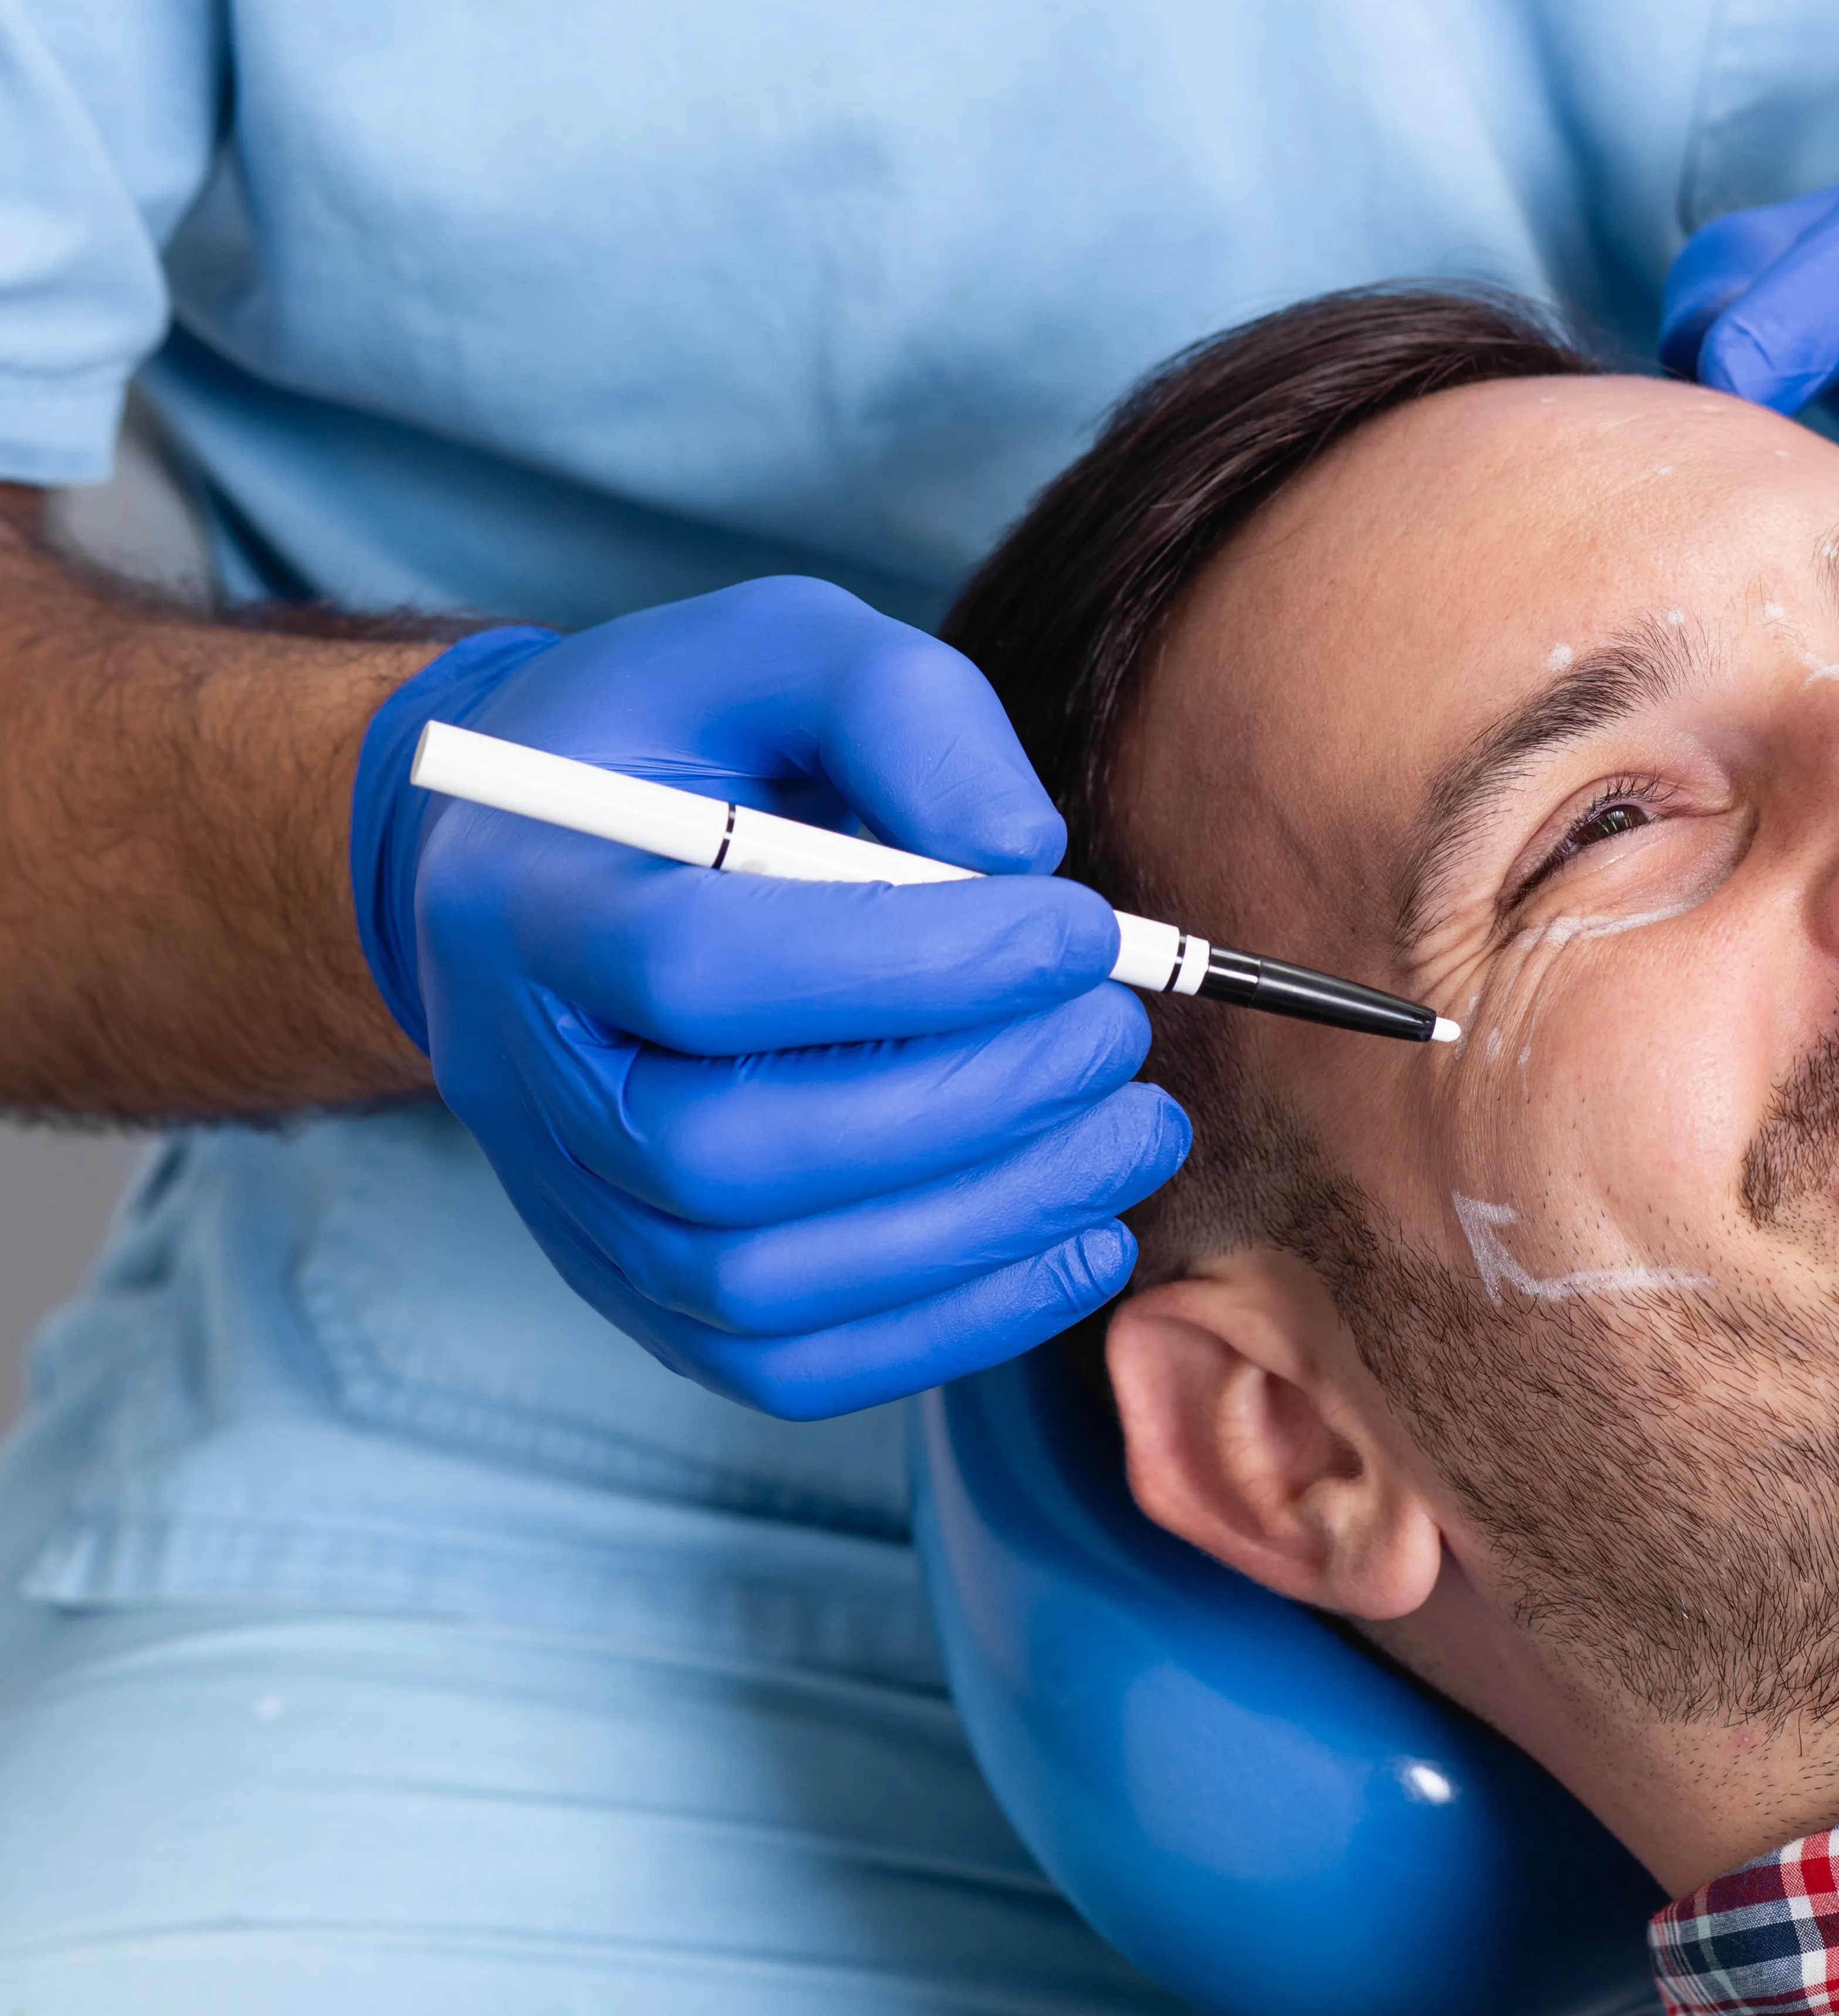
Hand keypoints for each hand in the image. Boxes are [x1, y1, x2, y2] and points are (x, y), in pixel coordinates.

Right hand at [349, 578, 1184, 1418]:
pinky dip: (955, 1323)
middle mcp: (528, 1082)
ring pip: (771, 1283)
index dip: (912, 963)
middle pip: (736, 1152)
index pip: (702, 970)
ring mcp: (582, 1212)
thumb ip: (901, 708)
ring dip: (987, 1220)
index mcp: (533, 905)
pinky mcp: (652, 1298)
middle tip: (1114, 1031)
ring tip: (1133, 1130)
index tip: (1077, 926)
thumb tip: (1021, 855)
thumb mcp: (776, 650)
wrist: (550, 870)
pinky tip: (1081, 1238)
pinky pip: (796, 1365)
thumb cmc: (683, 749)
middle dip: (969, 1102)